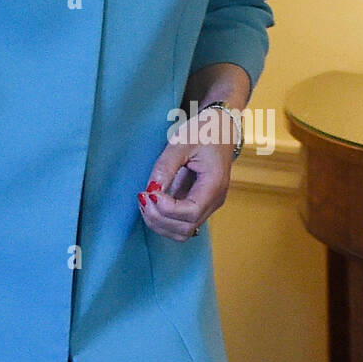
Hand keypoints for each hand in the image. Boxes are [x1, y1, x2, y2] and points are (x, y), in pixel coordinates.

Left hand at [138, 105, 237, 240]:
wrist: (220, 129)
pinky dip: (162, 220)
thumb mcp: (182, 142)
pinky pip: (180, 224)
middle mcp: (214, 201)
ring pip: (182, 232)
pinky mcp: (197, 205)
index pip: (191, 213)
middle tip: (142, 196)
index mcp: (214, 185)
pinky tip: (151, 202)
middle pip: (185, 228)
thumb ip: (166, 166)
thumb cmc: (203, 132)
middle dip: (158, 218)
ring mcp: (207, 206)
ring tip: (145, 200)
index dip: (166, 209)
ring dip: (158, 222)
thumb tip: (151, 190)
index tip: (149, 191)